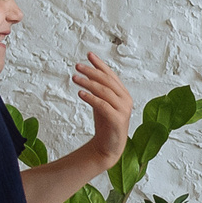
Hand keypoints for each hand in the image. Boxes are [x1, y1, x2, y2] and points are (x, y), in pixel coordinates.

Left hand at [73, 52, 132, 168]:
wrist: (108, 147)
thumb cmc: (105, 124)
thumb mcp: (101, 103)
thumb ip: (99, 89)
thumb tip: (88, 73)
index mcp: (123, 94)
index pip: (111, 75)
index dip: (100, 64)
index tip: (89, 55)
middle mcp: (126, 99)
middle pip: (107, 81)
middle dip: (91, 71)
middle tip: (77, 66)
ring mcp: (123, 110)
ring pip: (104, 91)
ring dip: (88, 83)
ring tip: (75, 78)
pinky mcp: (118, 120)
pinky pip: (103, 105)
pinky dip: (91, 98)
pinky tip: (80, 93)